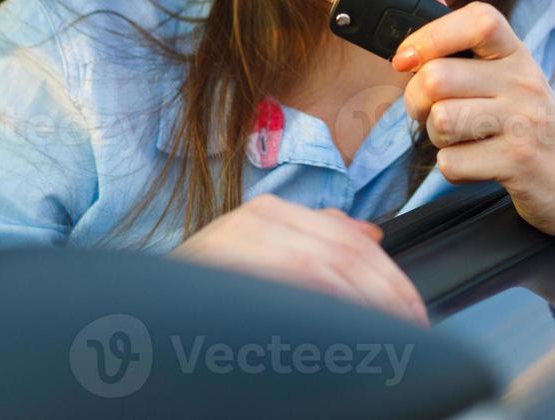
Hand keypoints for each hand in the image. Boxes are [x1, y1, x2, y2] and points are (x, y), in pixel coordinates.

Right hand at [167, 193, 428, 326]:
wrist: (140, 322)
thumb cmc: (205, 302)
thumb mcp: (264, 260)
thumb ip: (314, 241)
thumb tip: (372, 237)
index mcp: (269, 215)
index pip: (349, 241)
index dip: (390, 280)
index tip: (415, 314)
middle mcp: (255, 220)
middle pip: (345, 253)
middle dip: (388, 295)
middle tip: (413, 332)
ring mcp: (237, 242)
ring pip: (326, 269)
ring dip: (367, 308)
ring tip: (391, 340)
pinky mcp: (226, 271)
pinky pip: (294, 286)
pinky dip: (329, 314)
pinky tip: (348, 337)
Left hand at [391, 0, 554, 239]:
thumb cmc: (526, 121)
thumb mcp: (503, 72)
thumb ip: (460, 34)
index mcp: (515, 53)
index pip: (477, 20)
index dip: (430, 36)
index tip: (406, 60)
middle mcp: (524, 81)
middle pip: (436, 78)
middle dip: (416, 102)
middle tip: (433, 113)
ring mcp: (525, 122)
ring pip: (441, 120)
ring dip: (437, 138)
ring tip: (463, 138)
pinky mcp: (518, 163)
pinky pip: (451, 163)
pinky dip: (453, 168)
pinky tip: (478, 163)